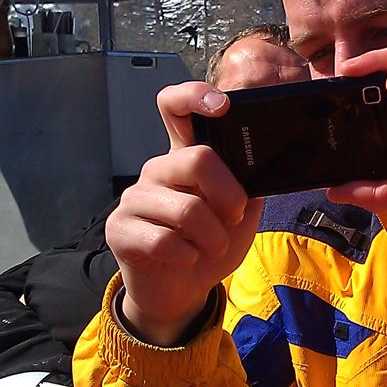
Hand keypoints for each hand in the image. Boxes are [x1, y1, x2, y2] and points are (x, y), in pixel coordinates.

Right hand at [106, 82, 263, 344]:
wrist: (183, 290)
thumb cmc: (212, 244)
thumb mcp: (242, 212)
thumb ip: (248, 183)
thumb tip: (267, 162)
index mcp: (186, 156)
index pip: (176, 107)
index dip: (195, 95)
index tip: (222, 105)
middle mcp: (159, 169)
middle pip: (197, 158)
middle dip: (229, 196)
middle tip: (233, 216)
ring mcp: (135, 197)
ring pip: (188, 210)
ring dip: (213, 238)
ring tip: (210, 247)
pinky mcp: (120, 229)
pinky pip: (166, 242)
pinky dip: (189, 257)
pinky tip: (185, 260)